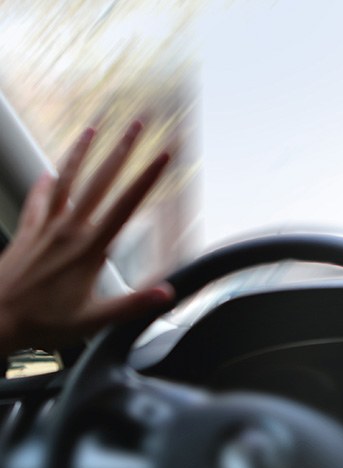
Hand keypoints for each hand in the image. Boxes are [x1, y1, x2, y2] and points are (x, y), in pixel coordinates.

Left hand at [0, 121, 174, 355]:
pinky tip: (50, 172)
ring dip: (82, 153)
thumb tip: (167, 293)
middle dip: (122, 150)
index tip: (163, 155)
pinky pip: (40, 200)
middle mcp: (69, 230)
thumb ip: (133, 305)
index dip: (148, 178)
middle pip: (101, 181)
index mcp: (90, 249)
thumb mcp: (94, 320)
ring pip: (68, 180)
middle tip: (136, 125)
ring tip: (93, 129)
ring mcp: (47, 227)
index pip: (127, 205)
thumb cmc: (42, 322)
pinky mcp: (29, 232)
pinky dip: (46, 184)